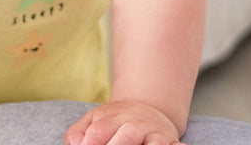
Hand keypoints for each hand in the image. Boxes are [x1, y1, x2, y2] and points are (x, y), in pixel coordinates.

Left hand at [64, 101, 183, 144]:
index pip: (99, 131)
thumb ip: (79, 133)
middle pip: (126, 135)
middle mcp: (135, 124)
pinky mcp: (171, 144)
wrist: (149, 109)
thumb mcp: (95, 120)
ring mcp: (154, 134)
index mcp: (112, 117)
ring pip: (152, 143)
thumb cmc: (116, 122)